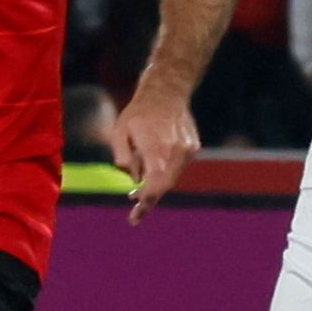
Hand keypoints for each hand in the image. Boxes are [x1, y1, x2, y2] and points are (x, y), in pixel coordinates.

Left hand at [107, 81, 198, 224]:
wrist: (166, 91)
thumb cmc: (138, 111)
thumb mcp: (119, 132)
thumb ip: (123, 158)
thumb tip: (134, 180)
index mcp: (154, 147)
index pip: (152, 186)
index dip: (144, 205)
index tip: (134, 219)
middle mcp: (174, 151)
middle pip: (163, 186)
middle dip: (149, 200)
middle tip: (135, 209)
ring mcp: (186, 149)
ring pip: (171, 179)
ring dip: (157, 187)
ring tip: (139, 192)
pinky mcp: (192, 147)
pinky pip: (177, 168)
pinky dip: (165, 174)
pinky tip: (153, 170)